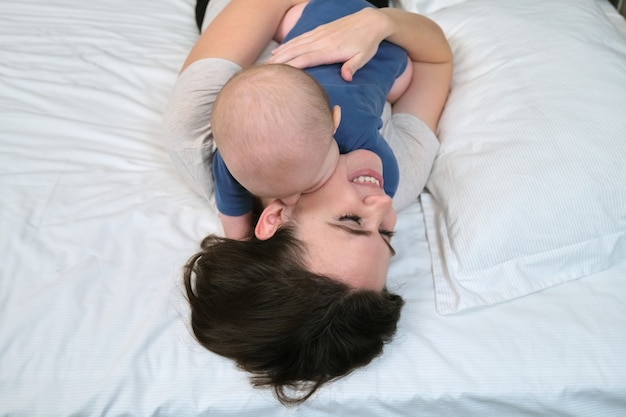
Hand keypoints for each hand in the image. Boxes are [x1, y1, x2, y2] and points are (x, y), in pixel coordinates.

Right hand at [267, 8, 391, 80]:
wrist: (370, 21)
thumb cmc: (368, 43)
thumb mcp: (364, 57)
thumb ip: (353, 67)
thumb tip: (346, 78)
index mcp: (331, 50)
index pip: (307, 59)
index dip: (292, 67)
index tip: (279, 75)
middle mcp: (322, 41)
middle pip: (296, 52)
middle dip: (279, 62)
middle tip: (264, 72)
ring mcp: (319, 34)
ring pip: (295, 44)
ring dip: (279, 54)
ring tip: (266, 64)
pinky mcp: (318, 30)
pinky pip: (299, 38)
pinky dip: (287, 45)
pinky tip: (278, 51)